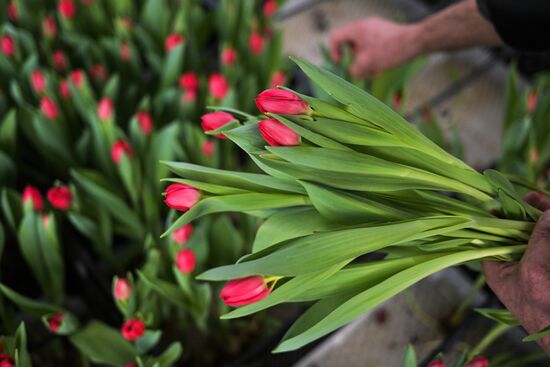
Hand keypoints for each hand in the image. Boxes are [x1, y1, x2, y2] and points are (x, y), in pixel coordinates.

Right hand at [329, 17, 419, 77]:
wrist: (416, 42)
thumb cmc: (390, 51)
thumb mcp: (368, 64)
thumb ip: (355, 70)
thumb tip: (354, 72)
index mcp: (357, 29)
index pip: (336, 37)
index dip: (334, 51)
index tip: (340, 62)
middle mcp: (365, 26)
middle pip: (350, 45)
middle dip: (355, 60)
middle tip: (363, 70)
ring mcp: (376, 29)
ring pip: (363, 48)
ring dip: (366, 62)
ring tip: (376, 71)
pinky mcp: (385, 34)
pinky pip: (373, 47)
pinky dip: (374, 58)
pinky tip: (382, 67)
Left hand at [483, 192, 549, 354]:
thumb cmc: (543, 310)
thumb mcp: (536, 270)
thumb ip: (540, 239)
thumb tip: (548, 213)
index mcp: (497, 265)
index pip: (492, 230)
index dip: (502, 211)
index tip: (515, 195)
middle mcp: (513, 263)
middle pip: (518, 228)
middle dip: (531, 212)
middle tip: (542, 199)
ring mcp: (533, 265)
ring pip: (537, 234)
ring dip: (543, 220)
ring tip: (548, 206)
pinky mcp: (546, 266)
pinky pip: (546, 243)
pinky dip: (549, 231)